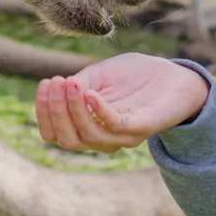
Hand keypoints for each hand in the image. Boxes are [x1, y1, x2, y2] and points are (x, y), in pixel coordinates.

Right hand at [35, 52, 209, 153]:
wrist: (171, 75)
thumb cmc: (132, 77)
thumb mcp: (97, 76)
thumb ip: (75, 86)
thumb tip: (54, 90)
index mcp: (87, 127)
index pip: (56, 134)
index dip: (44, 114)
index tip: (44, 85)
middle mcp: (103, 138)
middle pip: (69, 140)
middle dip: (55, 112)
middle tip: (54, 83)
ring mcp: (123, 137)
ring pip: (89, 137)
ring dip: (73, 110)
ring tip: (69, 83)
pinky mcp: (142, 127)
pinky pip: (116, 127)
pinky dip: (99, 111)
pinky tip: (89, 93)